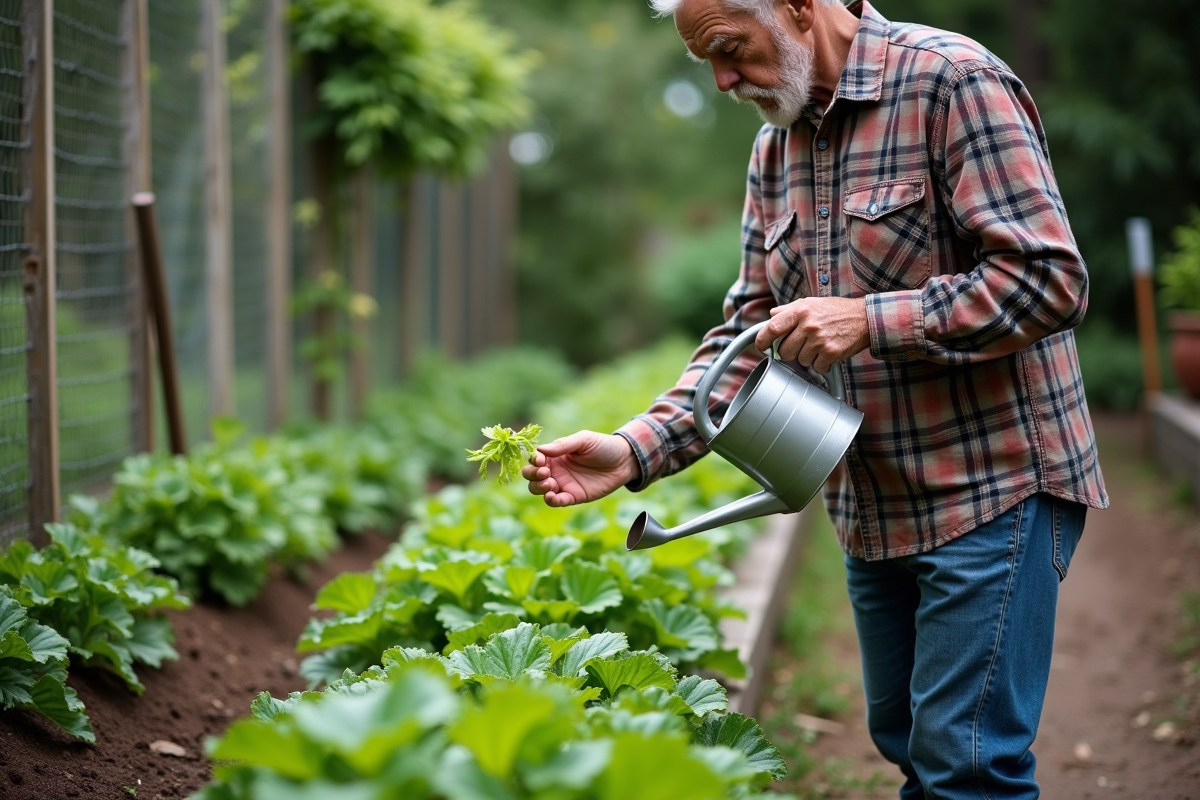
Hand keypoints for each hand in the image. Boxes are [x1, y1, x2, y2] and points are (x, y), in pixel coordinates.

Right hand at [520, 431, 639, 507]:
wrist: (624, 461)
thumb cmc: (603, 446)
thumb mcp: (584, 440)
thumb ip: (563, 445)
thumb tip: (540, 449)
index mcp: (555, 454)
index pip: (534, 458)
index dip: (533, 460)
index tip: (540, 460)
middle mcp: (555, 469)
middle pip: (531, 475)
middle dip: (532, 474)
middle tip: (545, 473)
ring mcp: (563, 484)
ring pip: (539, 489)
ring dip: (538, 487)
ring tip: (550, 484)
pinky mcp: (573, 497)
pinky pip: (556, 501)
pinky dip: (551, 500)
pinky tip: (553, 496)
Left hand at [753, 297, 870, 371]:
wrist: (864, 318)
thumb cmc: (836, 311)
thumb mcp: (811, 303)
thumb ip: (789, 310)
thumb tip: (771, 316)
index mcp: (800, 310)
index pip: (772, 328)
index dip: (762, 340)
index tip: (762, 346)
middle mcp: (808, 325)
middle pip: (784, 350)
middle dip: (790, 352)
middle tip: (802, 345)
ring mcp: (819, 339)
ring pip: (800, 360)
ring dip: (808, 357)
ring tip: (819, 345)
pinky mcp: (831, 352)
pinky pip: (816, 367)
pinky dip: (821, 364)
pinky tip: (828, 353)